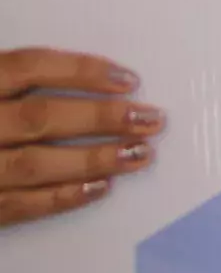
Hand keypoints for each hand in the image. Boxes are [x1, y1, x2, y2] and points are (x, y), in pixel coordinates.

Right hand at [0, 48, 160, 227]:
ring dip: (93, 160)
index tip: (129, 79)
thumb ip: (8, 75)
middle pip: (40, 117)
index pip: (28, 67)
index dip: (81, 71)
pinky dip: (61, 198)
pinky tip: (100, 188)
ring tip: (140, 155)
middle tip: (153, 119)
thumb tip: (84, 74)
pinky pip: (16, 205)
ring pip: (34, 164)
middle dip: (101, 119)